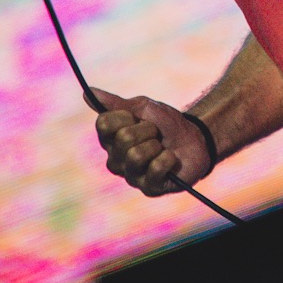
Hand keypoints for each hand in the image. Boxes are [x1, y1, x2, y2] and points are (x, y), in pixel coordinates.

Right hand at [90, 88, 211, 195]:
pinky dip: (168, 158)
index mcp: (110, 139)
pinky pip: (155, 169)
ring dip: (156, 145)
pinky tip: (170, 160)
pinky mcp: (148, 189)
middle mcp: (115, 159)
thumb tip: (87, 93)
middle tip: (156, 133)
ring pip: (136, 155)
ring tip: (162, 147)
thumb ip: (116, 104)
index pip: (104, 124)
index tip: (136, 116)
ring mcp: (130, 176)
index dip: (125, 115)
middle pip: (124, 138)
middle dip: (147, 129)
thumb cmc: (165, 123)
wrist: (195, 139)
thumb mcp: (143, 108)